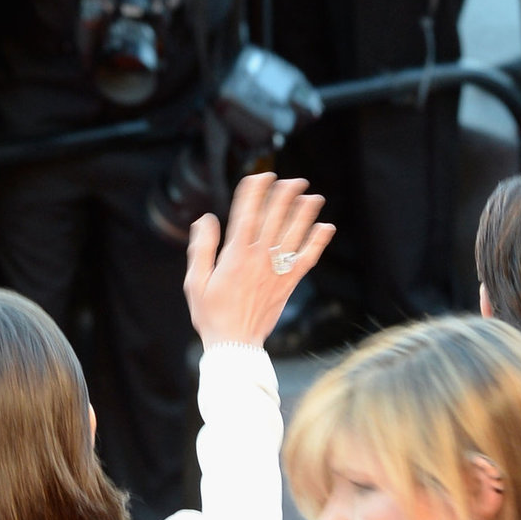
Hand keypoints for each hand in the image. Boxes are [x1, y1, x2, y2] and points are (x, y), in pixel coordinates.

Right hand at [183, 170, 333, 346]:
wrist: (235, 344)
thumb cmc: (211, 314)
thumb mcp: (195, 281)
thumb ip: (202, 248)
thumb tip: (206, 220)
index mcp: (235, 255)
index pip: (247, 214)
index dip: (256, 192)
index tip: (263, 175)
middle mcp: (259, 259)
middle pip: (275, 218)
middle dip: (285, 195)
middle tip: (294, 180)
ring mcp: (277, 270)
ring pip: (295, 234)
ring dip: (306, 213)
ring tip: (314, 196)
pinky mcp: (289, 283)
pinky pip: (308, 258)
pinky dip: (318, 242)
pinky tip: (326, 227)